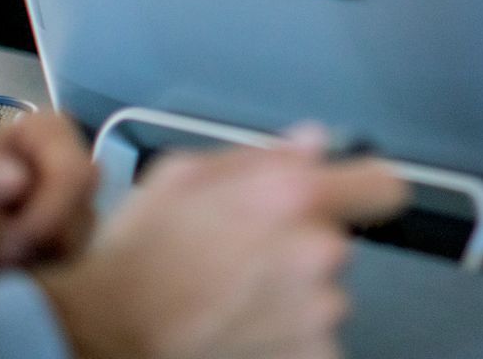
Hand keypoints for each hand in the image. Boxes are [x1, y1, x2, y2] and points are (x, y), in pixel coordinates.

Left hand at [0, 113, 96, 291]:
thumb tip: (18, 180)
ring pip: (72, 249)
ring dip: (23, 264)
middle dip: (29, 244)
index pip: (77, 175)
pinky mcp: (58, 246)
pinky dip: (26, 278)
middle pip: (80, 217)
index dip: (47, 215)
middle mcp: (66, 166)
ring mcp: (66, 209)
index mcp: (46, 134)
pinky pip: (64, 271)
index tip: (2, 246)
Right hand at [37, 136, 409, 358]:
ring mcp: (316, 316)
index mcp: (293, 196)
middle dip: (299, 249)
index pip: (383, 186)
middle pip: (334, 245)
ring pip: (320, 298)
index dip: (363, 190)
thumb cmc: (135, 258)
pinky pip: (310, 342)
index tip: (350, 198)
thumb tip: (311, 143)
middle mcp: (316, 254)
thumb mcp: (182, 176)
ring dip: (289, 299)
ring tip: (229, 300)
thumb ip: (258, 155)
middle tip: (242, 259)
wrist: (98, 336)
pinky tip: (235, 330)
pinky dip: (281, 341)